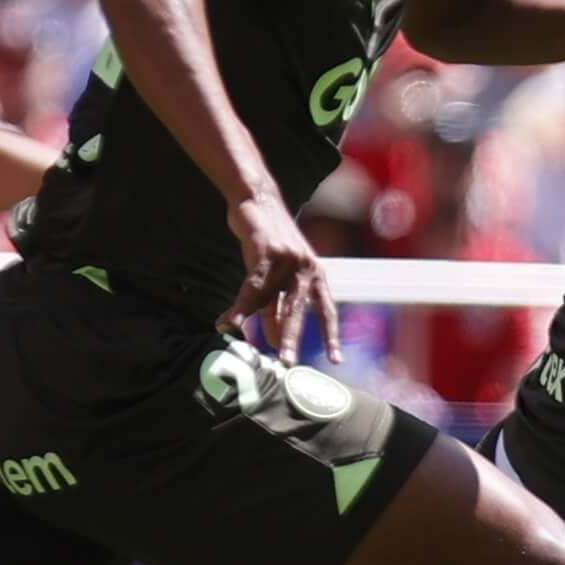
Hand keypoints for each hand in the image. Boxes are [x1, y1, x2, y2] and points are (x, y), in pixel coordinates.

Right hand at [224, 188, 336, 363]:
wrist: (258, 200)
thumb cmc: (269, 242)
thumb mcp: (279, 273)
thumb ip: (279, 304)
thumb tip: (276, 341)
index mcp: (316, 275)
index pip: (327, 310)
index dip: (330, 335)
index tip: (335, 360)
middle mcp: (307, 268)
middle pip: (299, 310)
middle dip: (293, 339)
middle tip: (288, 364)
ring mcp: (289, 259)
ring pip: (273, 300)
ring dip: (264, 327)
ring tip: (256, 350)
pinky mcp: (267, 251)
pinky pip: (252, 286)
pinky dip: (239, 306)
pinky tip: (228, 322)